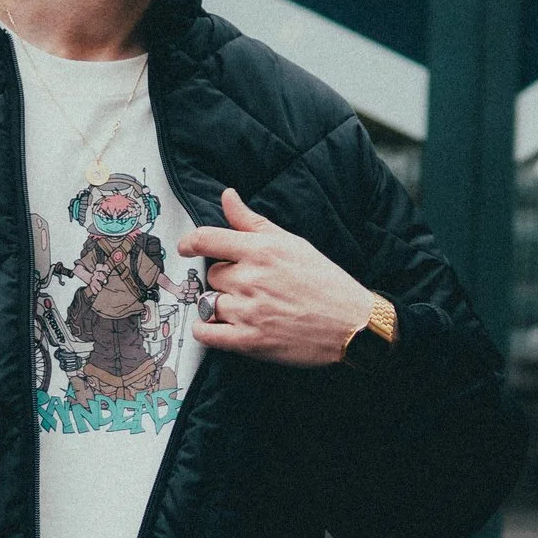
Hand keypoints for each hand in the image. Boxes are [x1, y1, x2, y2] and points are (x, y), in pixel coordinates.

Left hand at [178, 187, 372, 367]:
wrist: (351, 324)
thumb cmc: (325, 282)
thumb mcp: (292, 243)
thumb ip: (253, 222)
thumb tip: (228, 196)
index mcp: (261, 251)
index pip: (207, 239)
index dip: (190, 242)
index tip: (186, 247)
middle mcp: (251, 279)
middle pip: (211, 275)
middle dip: (224, 279)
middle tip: (246, 286)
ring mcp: (249, 311)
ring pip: (209, 303)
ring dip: (219, 305)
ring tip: (241, 307)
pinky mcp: (251, 341)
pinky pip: (208, 334)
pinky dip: (206, 330)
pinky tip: (216, 327)